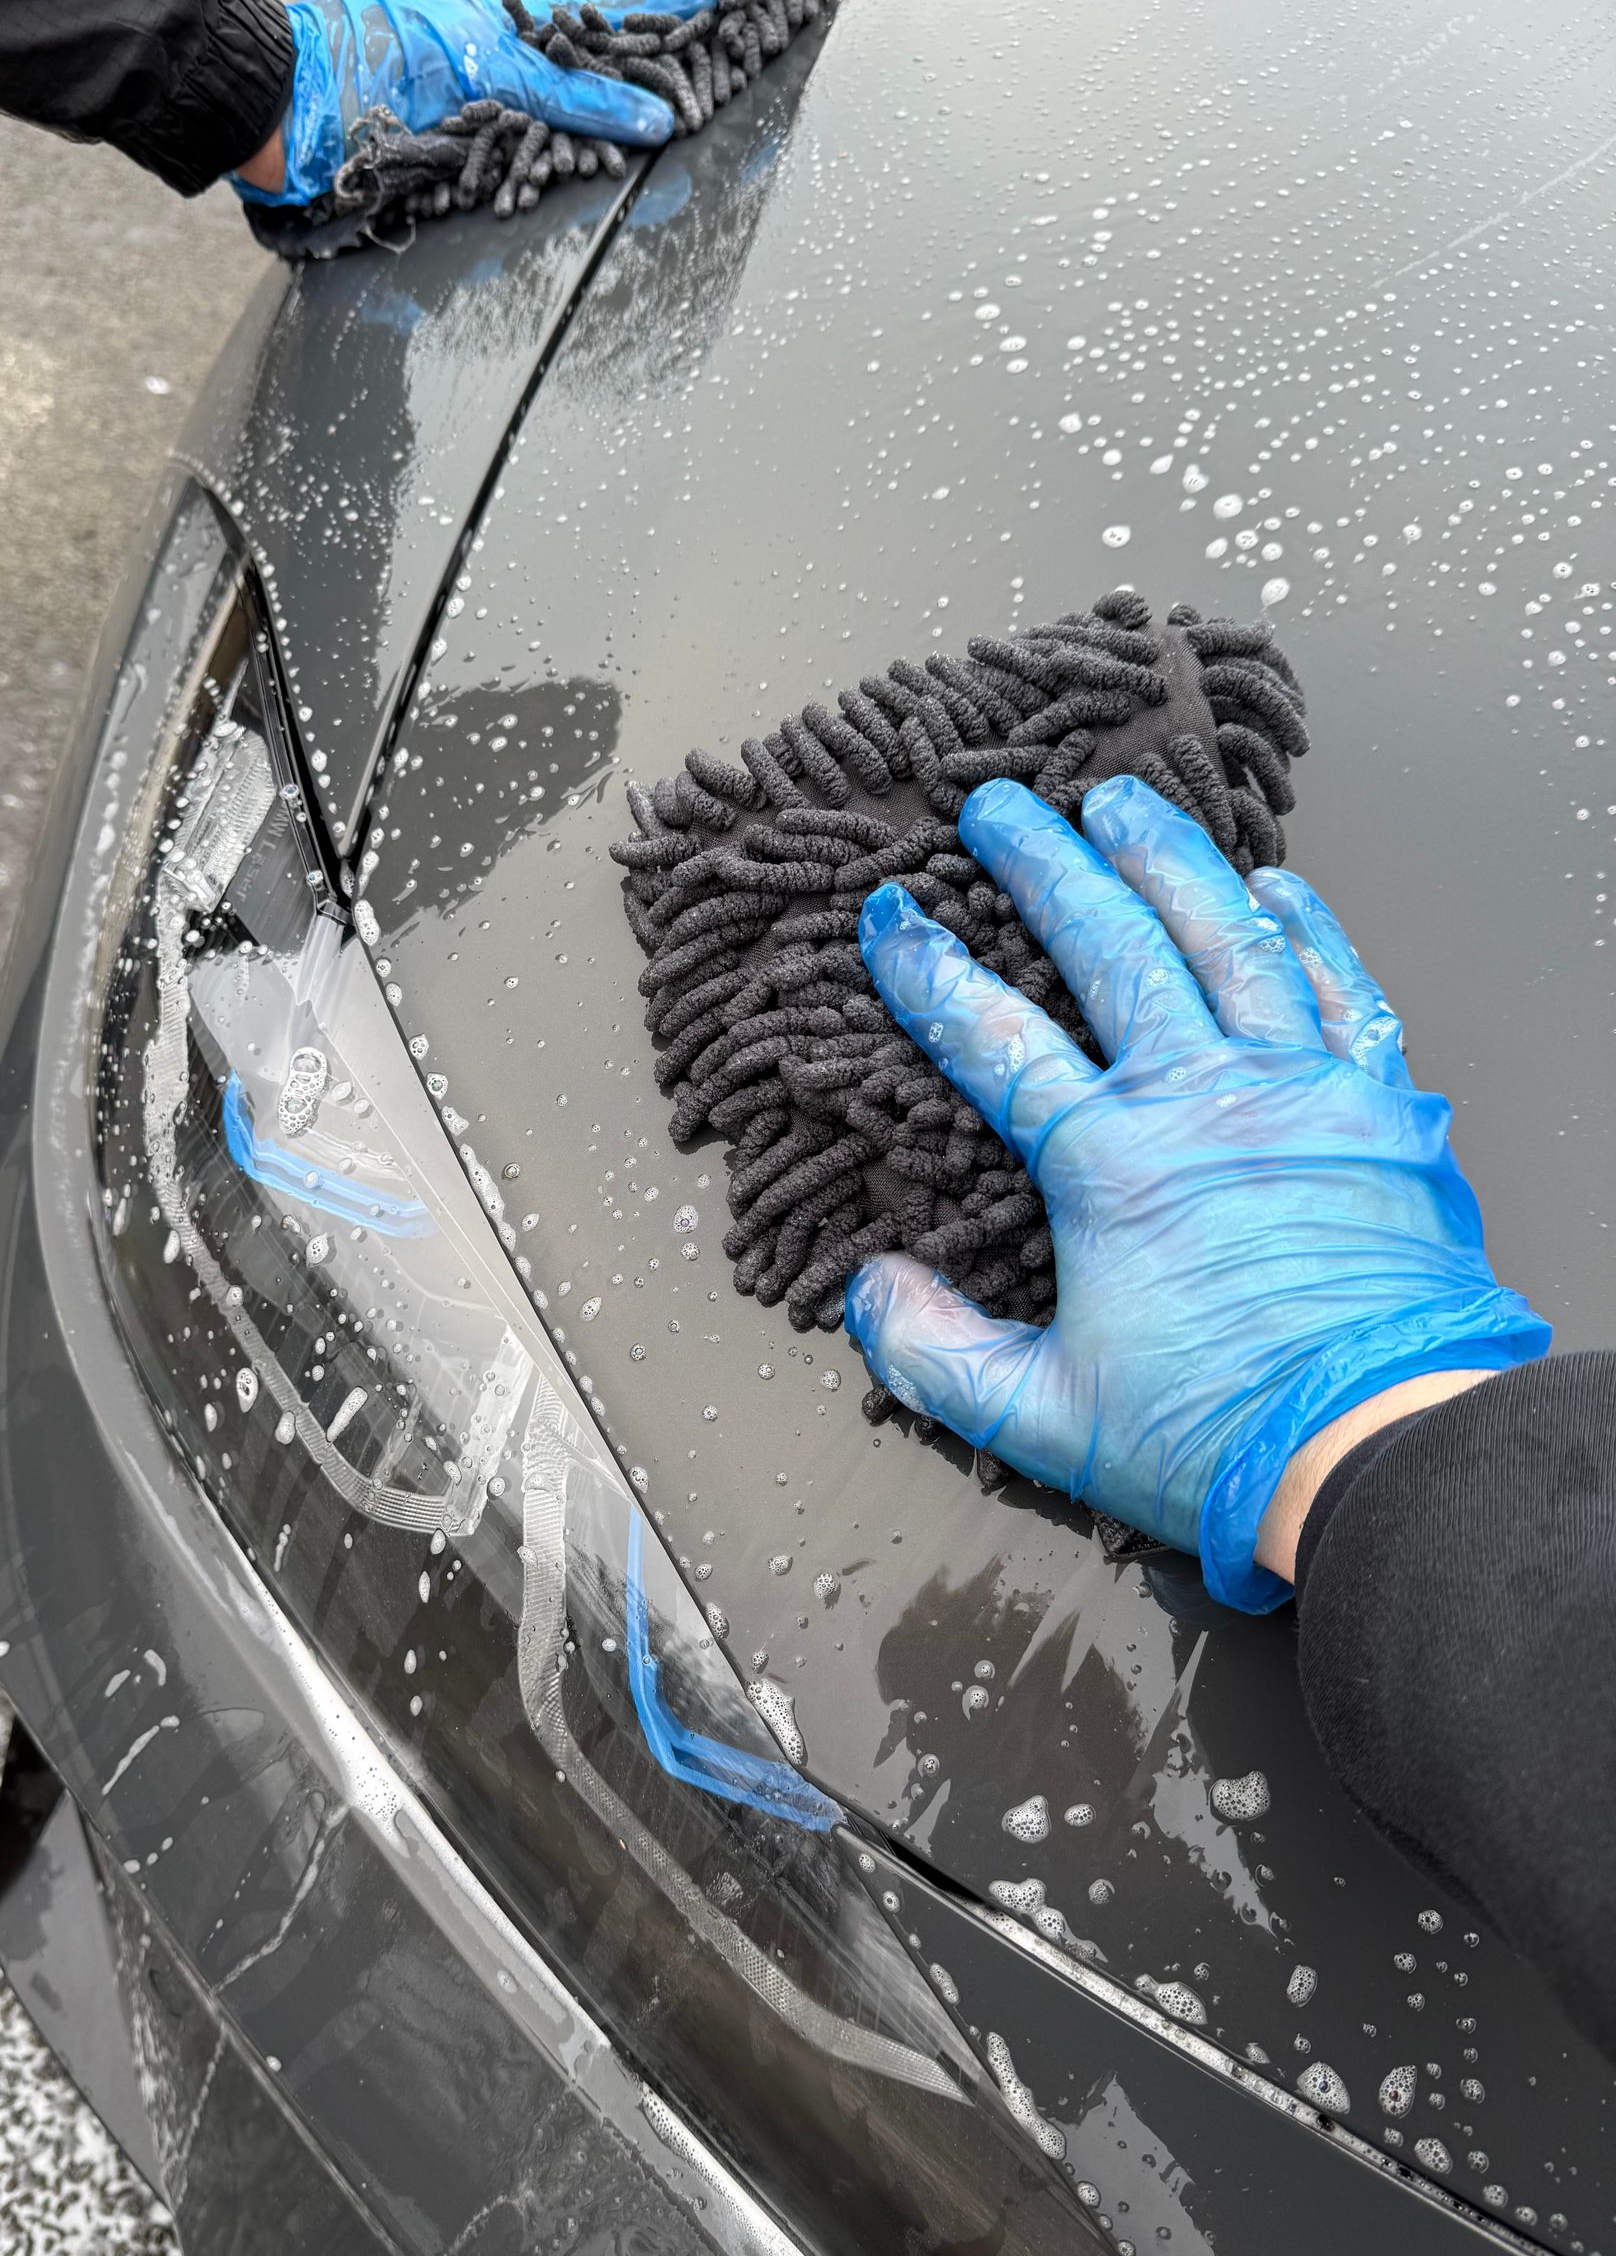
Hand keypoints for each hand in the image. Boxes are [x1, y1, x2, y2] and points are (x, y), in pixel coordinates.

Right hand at [233, 0, 714, 206]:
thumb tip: (463, 62)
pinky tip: (660, 116)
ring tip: (711, 5)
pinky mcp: (483, 80)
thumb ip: (437, 44)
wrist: (282, 85)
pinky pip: (563, 97)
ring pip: (582, 17)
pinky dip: (610, 106)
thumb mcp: (391, 36)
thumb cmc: (322, 73)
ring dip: (650, 15)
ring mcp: (484, 36)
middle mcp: (477, 0)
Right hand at [844, 775, 1549, 1611]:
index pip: (997, 1039)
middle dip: (1045, 863)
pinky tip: (1277, 886)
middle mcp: (1204, 1101)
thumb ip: (938, 1352)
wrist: (1383, 1454)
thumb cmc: (1219, 1440)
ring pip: (1228, 937)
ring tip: (1123, 802)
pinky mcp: (1380, 1109)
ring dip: (1168, 859)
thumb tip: (872, 1289)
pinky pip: (1341, 988)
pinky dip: (1307, 928)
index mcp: (1113, 1166)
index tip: (892, 917)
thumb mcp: (1044, 1419)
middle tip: (999, 808)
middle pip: (1114, 946)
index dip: (932, 971)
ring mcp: (1300, 1092)